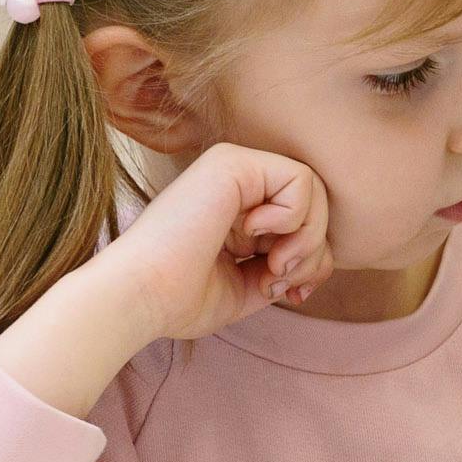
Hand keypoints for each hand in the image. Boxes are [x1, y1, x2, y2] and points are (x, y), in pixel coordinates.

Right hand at [0, 144, 331, 416]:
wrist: (140, 296)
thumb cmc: (181, 299)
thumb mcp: (250, 285)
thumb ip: (287, 268)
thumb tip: (321, 262)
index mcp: (235, 207)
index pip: (302, 221)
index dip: (308, 260)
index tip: (285, 293)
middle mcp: (234, 181)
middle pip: (314, 205)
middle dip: (312, 252)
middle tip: (279, 280)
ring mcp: (232, 167)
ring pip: (313, 191)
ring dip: (306, 240)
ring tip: (271, 266)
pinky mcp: (231, 163)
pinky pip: (300, 180)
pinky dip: (292, 219)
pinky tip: (253, 236)